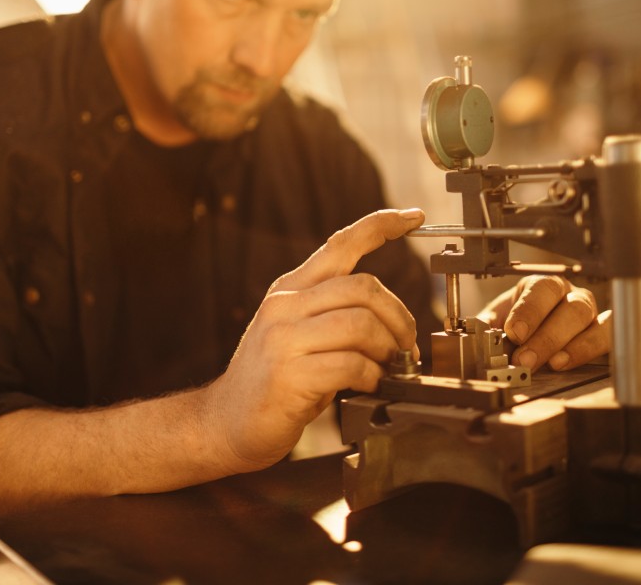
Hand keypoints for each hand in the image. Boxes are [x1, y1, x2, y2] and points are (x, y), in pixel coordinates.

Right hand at [206, 209, 422, 471]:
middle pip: (364, 287)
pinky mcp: (289, 375)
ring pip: (362, 325)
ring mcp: (284, 339)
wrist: (226, 423)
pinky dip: (372, 376)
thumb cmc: (272, 382)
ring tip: (388, 367)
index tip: (414, 216)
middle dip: (399, 316)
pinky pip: (352, 365)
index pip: (341, 243)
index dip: (381, 225)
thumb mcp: (297, 333)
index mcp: (290, 289)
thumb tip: (393, 320)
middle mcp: (284, 305)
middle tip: (406, 345)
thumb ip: (334, 314)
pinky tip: (368, 385)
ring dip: (388, 349)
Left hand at [478, 275, 610, 371]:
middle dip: (546, 335)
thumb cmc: (518, 325)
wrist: (532, 336)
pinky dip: (590, 348)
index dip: (529, 310)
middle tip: (526, 358)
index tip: (514, 332)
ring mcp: (589, 311)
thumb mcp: (498, 322)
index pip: (541, 289)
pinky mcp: (604, 331)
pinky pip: (608, 334)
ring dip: (569, 345)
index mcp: (541, 286)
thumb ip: (488, 327)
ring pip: (588, 319)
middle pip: (568, 306)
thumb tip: (478, 335)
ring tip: (550, 364)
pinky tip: (568, 362)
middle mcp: (568, 294)